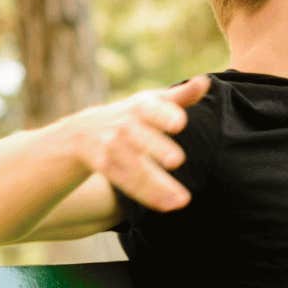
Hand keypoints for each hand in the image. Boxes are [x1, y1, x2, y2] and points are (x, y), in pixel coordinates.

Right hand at [71, 74, 210, 211]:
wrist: (81, 133)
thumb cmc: (130, 116)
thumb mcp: (152, 102)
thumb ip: (181, 96)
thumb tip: (206, 82)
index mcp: (140, 107)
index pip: (151, 109)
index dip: (164, 115)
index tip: (179, 123)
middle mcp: (124, 125)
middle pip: (139, 137)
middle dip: (156, 147)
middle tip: (177, 160)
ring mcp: (110, 146)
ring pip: (133, 165)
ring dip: (156, 184)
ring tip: (182, 200)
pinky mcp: (103, 165)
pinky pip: (125, 182)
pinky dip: (146, 195)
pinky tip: (167, 206)